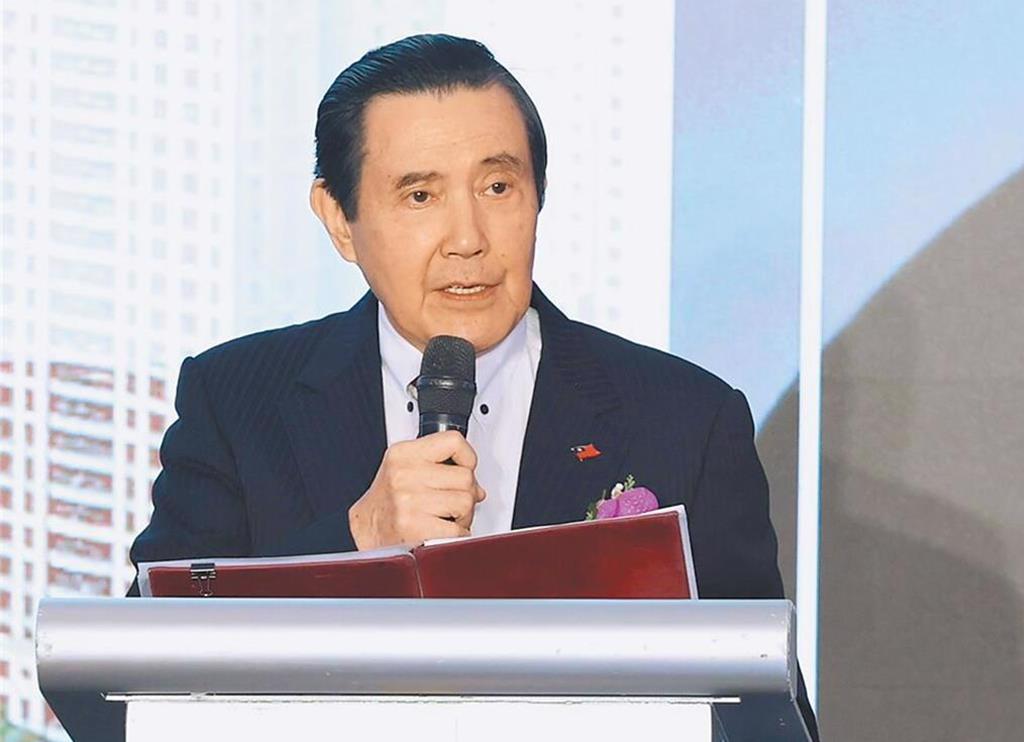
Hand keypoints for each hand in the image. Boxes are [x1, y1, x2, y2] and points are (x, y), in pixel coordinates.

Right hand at [348, 430, 486, 549]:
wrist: (366, 531)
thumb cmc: (387, 502)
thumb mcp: (404, 468)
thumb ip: (438, 466)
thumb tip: (476, 485)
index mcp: (403, 454)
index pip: (453, 441)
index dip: (467, 457)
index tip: (465, 468)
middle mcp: (404, 474)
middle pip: (465, 477)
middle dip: (466, 493)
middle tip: (453, 502)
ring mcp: (409, 501)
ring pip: (465, 502)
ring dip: (463, 516)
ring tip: (446, 517)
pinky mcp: (414, 527)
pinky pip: (458, 530)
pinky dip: (457, 535)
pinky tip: (442, 531)